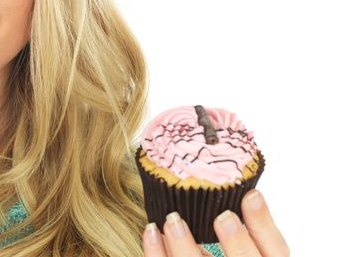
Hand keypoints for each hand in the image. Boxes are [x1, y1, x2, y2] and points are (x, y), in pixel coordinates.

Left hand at [142, 189, 289, 255]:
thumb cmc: (227, 249)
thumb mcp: (241, 238)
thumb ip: (238, 220)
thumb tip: (222, 177)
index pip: (276, 248)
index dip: (264, 223)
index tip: (251, 195)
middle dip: (236, 241)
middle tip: (223, 217)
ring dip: (184, 246)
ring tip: (173, 220)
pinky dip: (156, 251)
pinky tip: (151, 231)